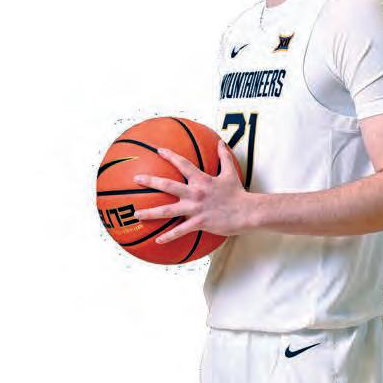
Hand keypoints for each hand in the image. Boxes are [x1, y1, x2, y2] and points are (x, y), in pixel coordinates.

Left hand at [133, 138, 250, 242]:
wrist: (246, 212)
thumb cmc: (238, 194)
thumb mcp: (230, 173)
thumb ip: (224, 157)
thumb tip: (221, 142)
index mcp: (201, 180)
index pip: (183, 164)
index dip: (170, 156)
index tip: (158, 151)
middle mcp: (195, 193)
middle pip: (167, 186)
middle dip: (150, 181)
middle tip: (136, 178)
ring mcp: (195, 209)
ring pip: (167, 210)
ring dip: (150, 212)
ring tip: (136, 214)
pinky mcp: (199, 223)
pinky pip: (180, 231)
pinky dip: (168, 236)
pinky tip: (157, 240)